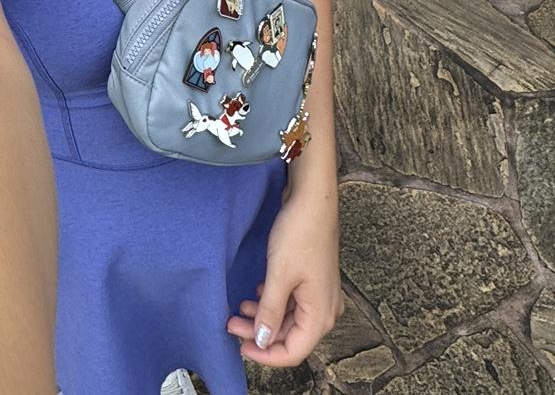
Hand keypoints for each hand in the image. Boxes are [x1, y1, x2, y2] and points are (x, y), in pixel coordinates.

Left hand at [226, 190, 341, 365]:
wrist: (313, 199)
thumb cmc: (300, 234)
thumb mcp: (279, 275)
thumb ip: (270, 311)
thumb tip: (263, 341)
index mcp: (320, 315)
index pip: (293, 352)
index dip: (266, 355)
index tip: (240, 347)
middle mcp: (324, 309)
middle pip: (290, 336)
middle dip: (259, 333)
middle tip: (230, 323)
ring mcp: (318, 294)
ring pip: (288, 318)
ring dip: (263, 317)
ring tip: (238, 308)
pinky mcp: (310, 279)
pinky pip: (290, 301)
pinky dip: (271, 302)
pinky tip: (255, 294)